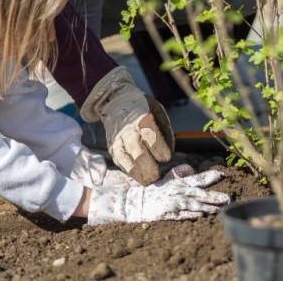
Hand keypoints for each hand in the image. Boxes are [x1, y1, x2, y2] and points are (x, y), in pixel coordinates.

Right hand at [79, 67, 174, 184]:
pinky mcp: (112, 148)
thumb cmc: (142, 108)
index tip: (166, 157)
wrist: (116, 102)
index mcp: (142, 119)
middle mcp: (128, 131)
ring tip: (149, 181)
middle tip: (158, 175)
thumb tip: (170, 152)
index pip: (153, 139)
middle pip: (138, 153)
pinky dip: (130, 172)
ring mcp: (118, 140)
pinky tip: (140, 176)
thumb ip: (166, 130)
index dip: (161, 151)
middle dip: (149, 168)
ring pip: (127, 161)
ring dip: (139, 174)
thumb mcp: (158, 110)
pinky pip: (120, 163)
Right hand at [86, 164, 229, 224]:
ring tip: (219, 209)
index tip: (222, 175)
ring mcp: (172, 202)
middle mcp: (177, 191)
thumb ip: (180, 175)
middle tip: (228, 197)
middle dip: (214, 195)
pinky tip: (200, 216)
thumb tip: (191, 169)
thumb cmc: (154, 191)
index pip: (197, 178)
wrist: (135, 202)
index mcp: (179, 182)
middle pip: (199, 193)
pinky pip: (180, 214)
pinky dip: (190, 215)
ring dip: (206, 207)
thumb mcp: (168, 180)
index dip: (209, 177)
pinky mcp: (166, 212)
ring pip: (192, 204)